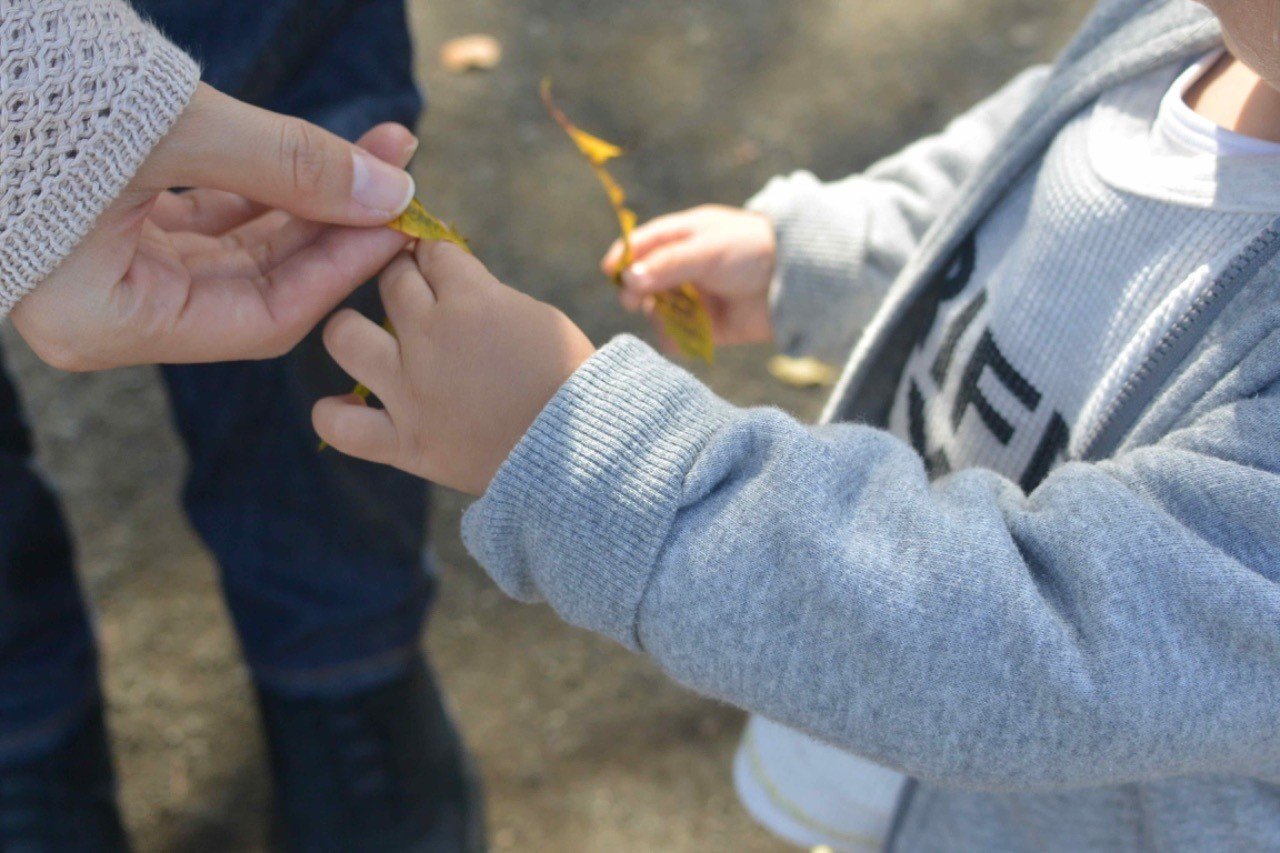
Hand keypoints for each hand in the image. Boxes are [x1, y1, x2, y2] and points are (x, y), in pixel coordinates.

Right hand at [10, 84, 417, 370]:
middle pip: (259, 281)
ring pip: (240, 243)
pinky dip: (266, 180)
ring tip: (379, 148)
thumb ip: (289, 165)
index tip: (400, 222)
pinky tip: (323, 148)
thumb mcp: (175, 131)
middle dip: (335, 224)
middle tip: (400, 175)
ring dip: (310, 195)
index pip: (262, 320)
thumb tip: (391, 191)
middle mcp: (109, 307)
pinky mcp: (110, 213)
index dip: (339, 271)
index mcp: (105, 323)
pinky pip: (211, 210)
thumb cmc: (35, 90)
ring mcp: (108, 261)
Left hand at [313, 242, 596, 495]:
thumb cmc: (570, 378)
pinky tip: (349, 403)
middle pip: (392, 280)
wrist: (581, 449)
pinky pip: (341, 424)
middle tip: (418, 293)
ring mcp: (410, 389)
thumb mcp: (538, 315)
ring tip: (370, 337)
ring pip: (343, 334)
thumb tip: (451, 282)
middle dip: (403, 276)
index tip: (439, 263)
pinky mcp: (405, 440)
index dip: (435, 252)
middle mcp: (430, 337)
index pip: (433, 251)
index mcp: (471, 299)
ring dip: (351, 327)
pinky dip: (335, 412)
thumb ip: (488, 295)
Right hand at [601, 204, 776, 346]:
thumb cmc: (754, 251)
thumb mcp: (707, 250)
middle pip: (644, 280)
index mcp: (685, 236)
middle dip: (636, 290)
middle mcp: (686, 266)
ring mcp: (697, 297)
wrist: (798, 282)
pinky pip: (678, 336)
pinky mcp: (709, 326)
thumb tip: (628, 279)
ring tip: (667, 316)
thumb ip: (668, 265)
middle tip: (635, 300)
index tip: (611, 272)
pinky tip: (677, 337)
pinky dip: (673, 338)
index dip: (623, 257)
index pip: (642, 244)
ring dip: (657, 314)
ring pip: (658, 310)